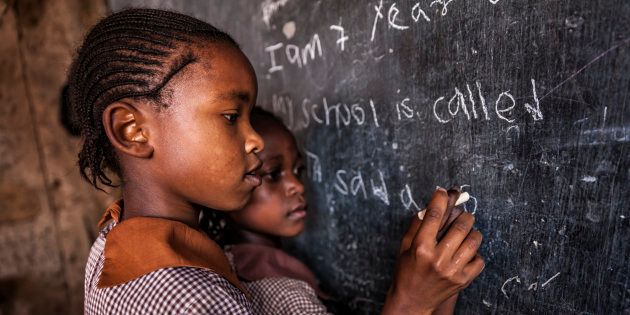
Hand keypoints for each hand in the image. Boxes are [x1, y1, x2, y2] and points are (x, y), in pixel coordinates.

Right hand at [381, 187, 484, 314]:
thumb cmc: (406, 270)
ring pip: (474, 240)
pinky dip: (474, 253)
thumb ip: (417, 225)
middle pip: (461, 225)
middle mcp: (437, 258)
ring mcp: (452, 270)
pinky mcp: (463, 280)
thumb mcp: (405, 246)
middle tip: (463, 214)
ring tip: (467, 232)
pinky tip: (465, 253)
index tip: (444, 191)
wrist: (412, 301)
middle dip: (464, 215)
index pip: (435, 214)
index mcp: (420, 247)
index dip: (441, 198)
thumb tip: (433, 203)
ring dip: (473, 231)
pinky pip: (479, 259)